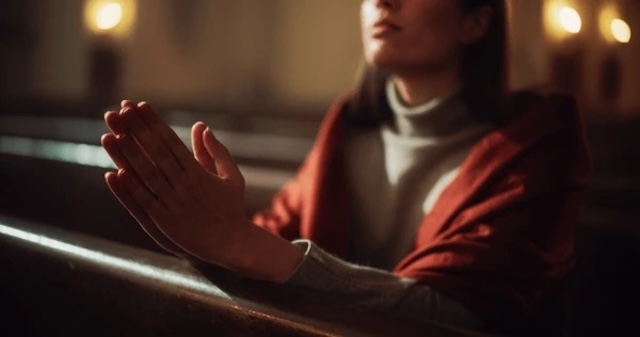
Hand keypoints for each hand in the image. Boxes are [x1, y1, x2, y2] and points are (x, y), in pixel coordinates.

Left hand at [101, 101, 248, 266]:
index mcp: (199, 172)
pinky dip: (129, 189)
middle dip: (136, 130)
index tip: (140, 106)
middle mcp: (184, 184)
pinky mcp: (165, 221)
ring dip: (127, 154)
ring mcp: (173, 203)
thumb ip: (217, 151)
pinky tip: (114, 174)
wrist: (233, 243)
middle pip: (155, 152)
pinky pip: (144, 202)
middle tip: (119, 111)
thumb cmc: (232, 209)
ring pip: (146, 174)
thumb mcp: (231, 177)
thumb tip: (202, 127)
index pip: (171, 141)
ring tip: (110, 134)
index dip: (154, 123)